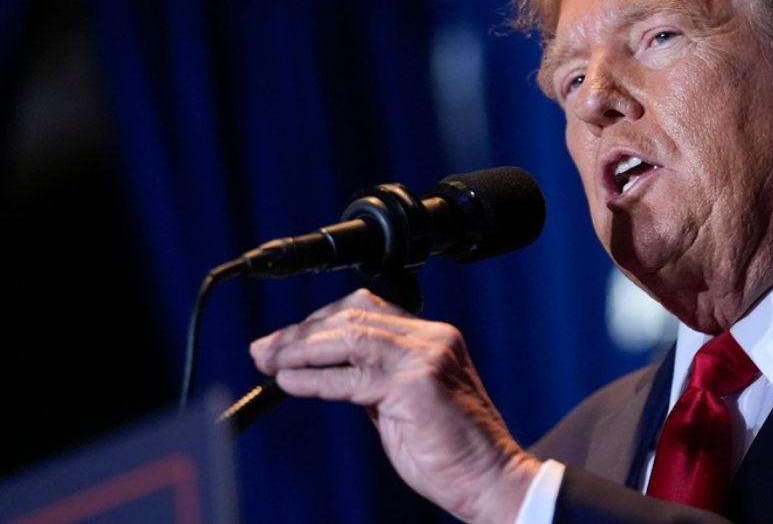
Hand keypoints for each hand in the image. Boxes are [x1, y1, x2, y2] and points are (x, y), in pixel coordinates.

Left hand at [250, 289, 539, 523]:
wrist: (492, 480)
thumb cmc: (452, 451)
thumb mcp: (406, 404)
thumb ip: (374, 381)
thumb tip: (325, 371)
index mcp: (434, 338)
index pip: (367, 309)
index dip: (320, 321)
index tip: (286, 341)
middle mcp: (432, 339)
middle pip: (353, 316)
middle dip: (301, 332)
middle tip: (263, 349)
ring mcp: (426, 359)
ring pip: (349, 337)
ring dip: (301, 349)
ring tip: (269, 362)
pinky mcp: (416, 386)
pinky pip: (352, 378)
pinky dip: (314, 379)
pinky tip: (289, 383)